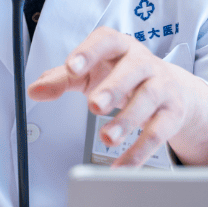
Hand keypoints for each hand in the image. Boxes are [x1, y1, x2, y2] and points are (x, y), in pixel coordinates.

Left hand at [28, 27, 207, 166]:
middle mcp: (144, 63)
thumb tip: (35, 90)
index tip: (72, 67)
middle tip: (93, 105)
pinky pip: (158, 133)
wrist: (171, 89)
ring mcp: (162, 87)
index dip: (89, 51)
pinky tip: (122, 165)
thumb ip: (62, 79)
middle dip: (113, 87)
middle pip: (133, 70)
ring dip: (127, 120)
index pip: (106, 41)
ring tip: (106, 137)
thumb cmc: (122, 76)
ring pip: (148, 100)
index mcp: (120, 47)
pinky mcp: (172, 113)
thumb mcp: (91, 72)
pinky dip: (139, 152)